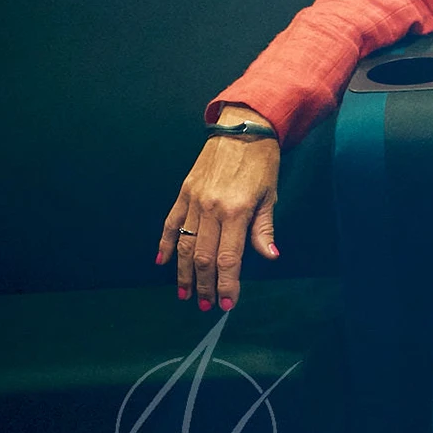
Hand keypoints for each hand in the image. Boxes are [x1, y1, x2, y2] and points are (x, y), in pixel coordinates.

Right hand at [157, 105, 280, 311]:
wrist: (243, 127)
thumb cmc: (262, 162)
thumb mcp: (271, 194)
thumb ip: (264, 229)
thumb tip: (269, 256)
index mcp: (237, 211)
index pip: (229, 258)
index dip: (227, 284)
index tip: (227, 303)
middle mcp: (212, 209)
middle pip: (204, 257)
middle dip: (205, 285)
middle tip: (206, 305)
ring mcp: (194, 200)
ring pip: (185, 245)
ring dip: (184, 273)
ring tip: (186, 294)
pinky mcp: (184, 192)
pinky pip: (171, 223)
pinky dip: (165, 244)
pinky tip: (162, 262)